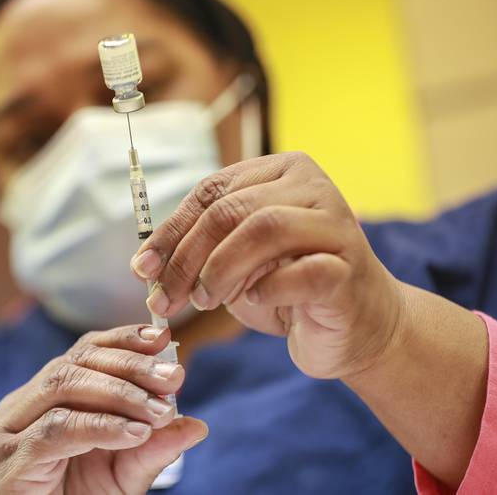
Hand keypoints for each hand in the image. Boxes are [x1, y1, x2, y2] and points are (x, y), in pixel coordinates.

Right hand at [0, 325, 207, 493]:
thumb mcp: (123, 475)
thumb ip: (153, 448)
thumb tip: (198, 425)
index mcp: (47, 399)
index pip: (85, 352)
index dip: (124, 340)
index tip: (164, 339)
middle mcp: (24, 406)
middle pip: (76, 362)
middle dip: (130, 364)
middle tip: (173, 376)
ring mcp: (11, 430)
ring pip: (64, 386)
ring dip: (118, 392)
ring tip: (158, 409)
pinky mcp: (11, 460)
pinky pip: (56, 429)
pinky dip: (99, 426)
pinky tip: (132, 432)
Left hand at [130, 152, 403, 379]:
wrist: (354, 326)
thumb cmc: (288, 288)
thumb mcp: (235, 261)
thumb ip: (199, 249)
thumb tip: (144, 265)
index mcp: (280, 171)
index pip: (211, 191)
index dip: (169, 232)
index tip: (141, 270)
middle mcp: (312, 186)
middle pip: (231, 210)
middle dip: (186, 259)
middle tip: (166, 299)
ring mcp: (336, 224)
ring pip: (264, 228)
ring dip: (221, 270)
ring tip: (206, 301)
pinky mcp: (350, 268)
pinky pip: (302, 272)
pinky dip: (268, 289)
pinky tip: (256, 301)